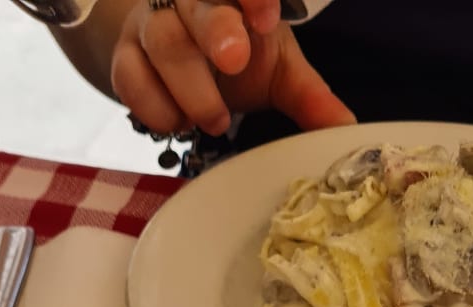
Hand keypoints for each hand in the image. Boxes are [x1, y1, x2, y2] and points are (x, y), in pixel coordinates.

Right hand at [111, 1, 353, 138]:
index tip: (267, 17)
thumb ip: (309, 96)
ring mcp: (153, 26)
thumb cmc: (234, 56)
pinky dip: (155, 107)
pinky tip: (178, 123)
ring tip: (215, 119)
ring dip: (189, 86)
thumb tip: (345, 127)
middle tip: (234, 61)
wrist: (175, 64)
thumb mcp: (278, 71)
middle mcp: (190, 2)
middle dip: (215, 29)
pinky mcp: (126, 58)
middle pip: (195, 4)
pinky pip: (131, 78)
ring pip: (162, 43)